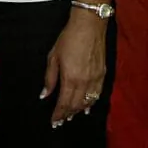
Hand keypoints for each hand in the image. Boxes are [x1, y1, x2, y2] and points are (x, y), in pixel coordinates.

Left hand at [41, 10, 106, 125]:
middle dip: (67, 115)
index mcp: (70, 78)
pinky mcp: (102, 74)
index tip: (54, 121)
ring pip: (87, 102)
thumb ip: (49, 78)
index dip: (58, 114)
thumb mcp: (53, 57)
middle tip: (61, 121)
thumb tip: (44, 94)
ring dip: (78, 110)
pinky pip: (97, 94)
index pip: (64, 103)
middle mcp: (84, 82)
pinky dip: (91, 103)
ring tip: (71, 116)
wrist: (89, 25)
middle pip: (76, 105)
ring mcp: (95, 79)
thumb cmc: (69, 38)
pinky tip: (87, 106)